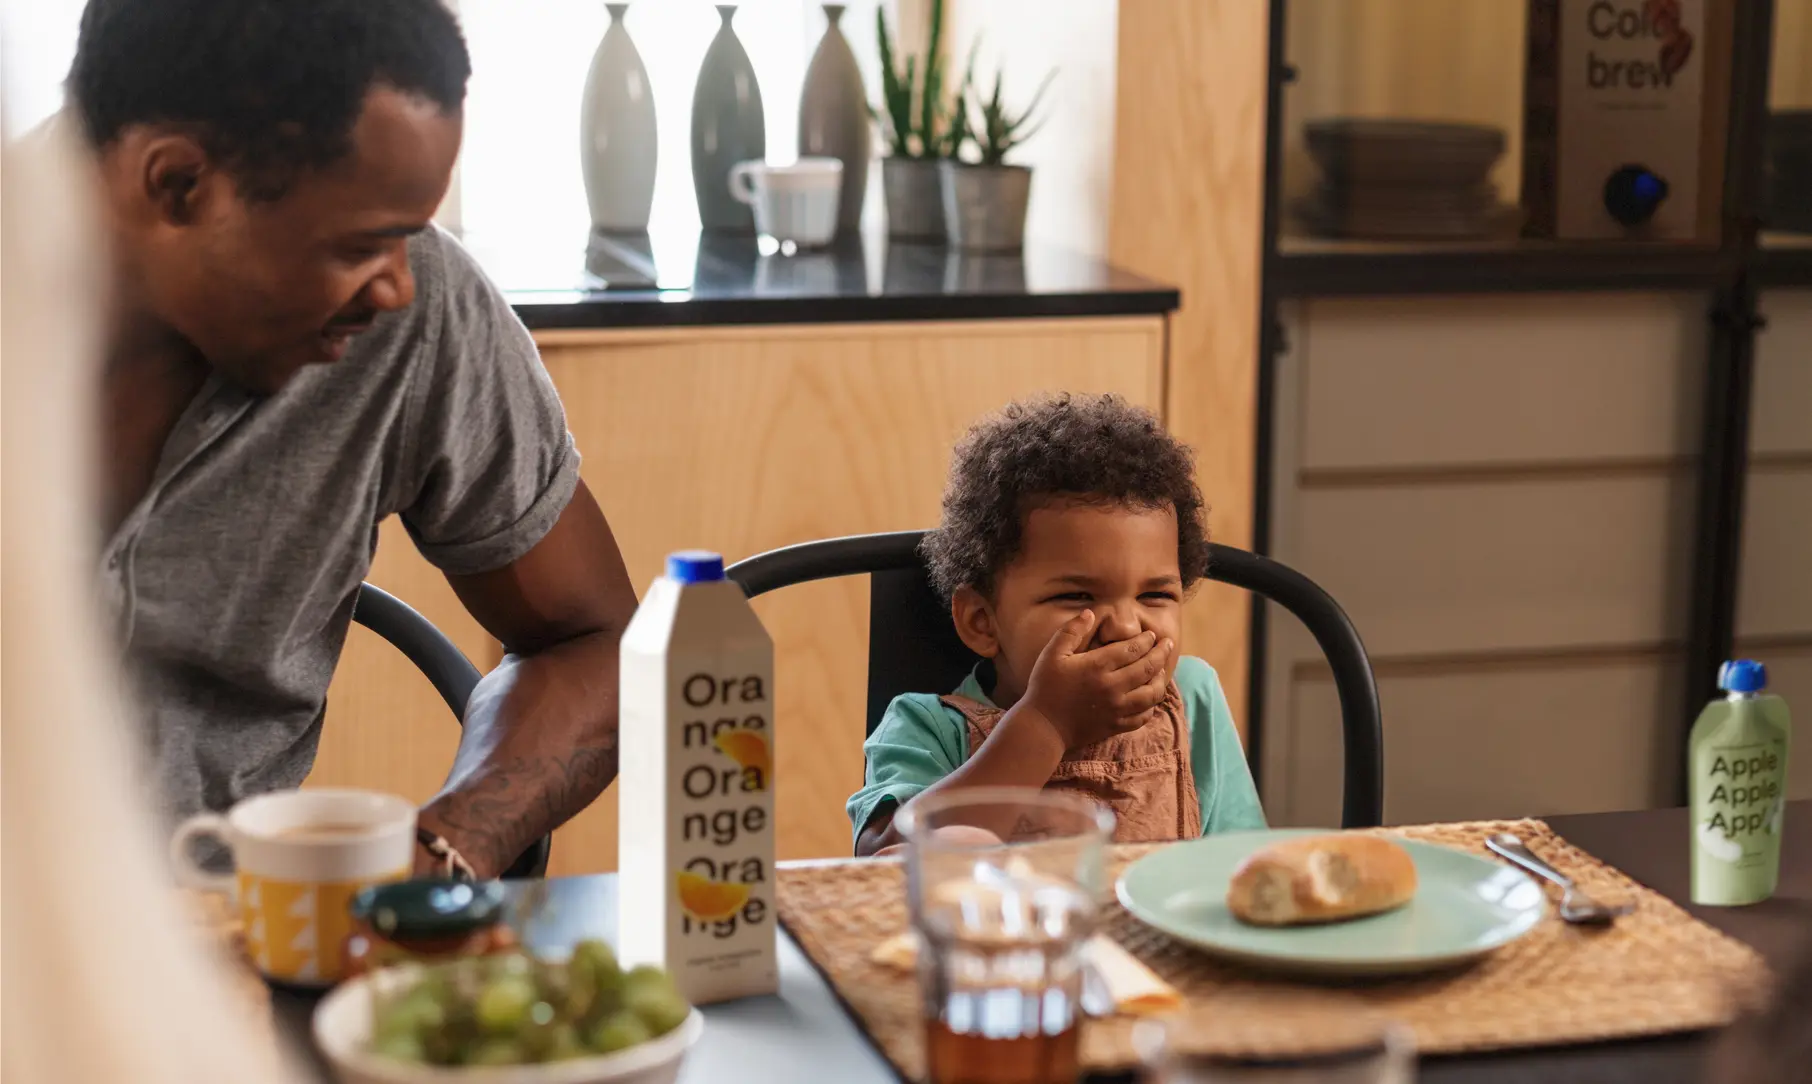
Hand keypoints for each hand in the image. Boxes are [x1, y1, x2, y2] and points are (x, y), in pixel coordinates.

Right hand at [1019, 611, 1173, 751]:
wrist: (1042, 727)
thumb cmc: (1045, 687)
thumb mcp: (1052, 653)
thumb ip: (1072, 630)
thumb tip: (1091, 612)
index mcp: (1098, 666)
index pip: (1133, 648)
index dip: (1146, 640)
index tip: (1151, 634)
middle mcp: (1112, 686)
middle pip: (1147, 667)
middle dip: (1161, 653)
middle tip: (1167, 644)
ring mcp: (1117, 708)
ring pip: (1152, 693)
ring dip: (1161, 678)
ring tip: (1162, 669)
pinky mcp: (1116, 725)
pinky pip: (1144, 716)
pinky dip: (1151, 705)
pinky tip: (1150, 697)